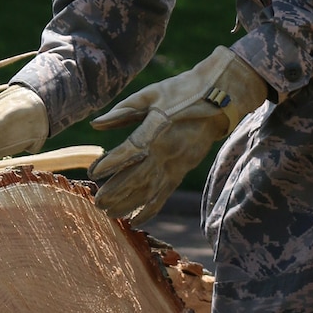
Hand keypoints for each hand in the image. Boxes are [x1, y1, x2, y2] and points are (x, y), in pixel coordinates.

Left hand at [89, 46, 268, 223]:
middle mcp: (166, 151)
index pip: (128, 152)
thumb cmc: (181, 91)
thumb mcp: (149, 95)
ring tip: (108, 213)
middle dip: (114, 192)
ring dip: (127, 204)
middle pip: (136, 177)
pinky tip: (135, 220)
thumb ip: (122, 112)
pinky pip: (164, 195)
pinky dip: (149, 209)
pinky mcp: (183, 171)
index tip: (92, 173)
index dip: (109, 164)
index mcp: (156, 129)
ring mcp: (176, 164)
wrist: (220, 98)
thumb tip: (95, 125)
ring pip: (148, 191)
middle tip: (96, 202)